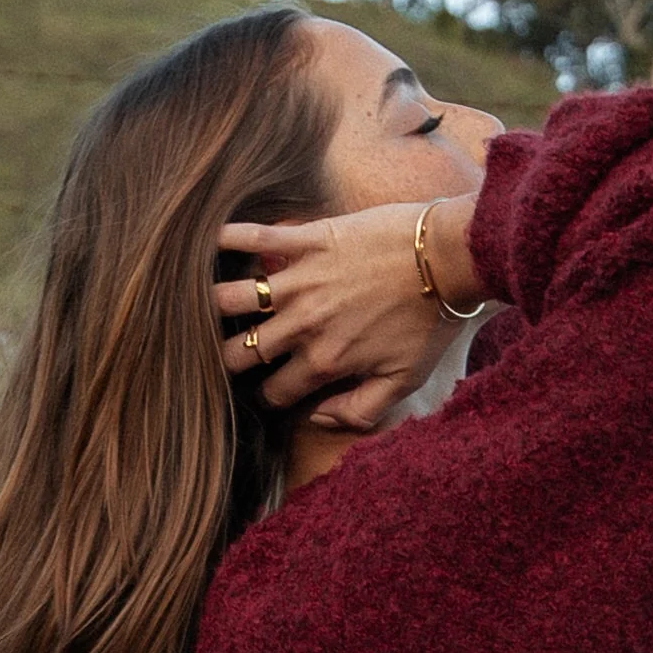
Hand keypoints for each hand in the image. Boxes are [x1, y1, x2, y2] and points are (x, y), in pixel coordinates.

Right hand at [215, 194, 484, 433]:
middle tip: (227, 354)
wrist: (448, 258)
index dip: (267, 396)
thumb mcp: (405, 381)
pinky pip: (254, 237)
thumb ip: (360, 410)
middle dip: (227, 359)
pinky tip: (211, 244)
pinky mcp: (308, 240)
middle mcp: (302, 324)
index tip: (268, 389)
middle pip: (239, 352)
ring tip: (204, 307)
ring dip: (214, 306)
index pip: (274, 391)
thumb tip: (317, 415)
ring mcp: (301, 281)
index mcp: (324, 362)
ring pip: (231, 299)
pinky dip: (228, 239)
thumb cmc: (431, 321)